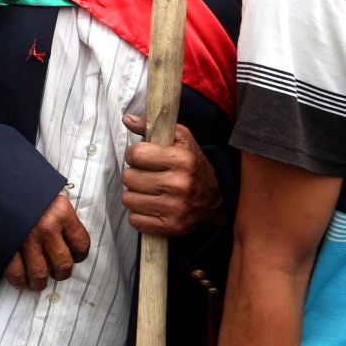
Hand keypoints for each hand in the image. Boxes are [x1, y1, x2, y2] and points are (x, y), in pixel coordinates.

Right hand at [5, 192, 89, 289]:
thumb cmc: (22, 184)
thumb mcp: (47, 192)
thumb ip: (59, 212)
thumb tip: (66, 231)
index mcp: (61, 212)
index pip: (81, 243)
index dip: (79, 254)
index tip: (73, 255)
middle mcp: (47, 227)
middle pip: (63, 263)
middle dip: (61, 272)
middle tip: (56, 271)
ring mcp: (26, 238)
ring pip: (40, 273)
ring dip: (40, 282)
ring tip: (37, 281)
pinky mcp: (6, 245)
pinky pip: (16, 273)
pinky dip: (19, 280)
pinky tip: (20, 279)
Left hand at [122, 115, 222, 237]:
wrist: (217, 200)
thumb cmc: (193, 165)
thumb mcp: (180, 139)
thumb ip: (152, 127)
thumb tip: (127, 119)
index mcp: (181, 159)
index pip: (135, 155)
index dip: (135, 155)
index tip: (143, 158)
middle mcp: (179, 184)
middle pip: (128, 178)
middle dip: (134, 175)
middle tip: (147, 176)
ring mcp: (176, 208)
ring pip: (129, 199)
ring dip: (135, 195)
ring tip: (149, 191)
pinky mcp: (172, 227)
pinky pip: (135, 220)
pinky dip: (139, 214)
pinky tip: (152, 206)